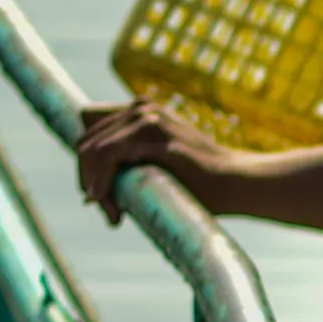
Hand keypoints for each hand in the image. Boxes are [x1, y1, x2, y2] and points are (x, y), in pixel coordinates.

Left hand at [76, 98, 225, 225]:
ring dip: (93, 184)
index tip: (99, 195)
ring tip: (110, 213)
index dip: (87, 164)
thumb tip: (90, 192)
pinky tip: (109, 207)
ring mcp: (148, 118)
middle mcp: (142, 107)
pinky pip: (107, 156)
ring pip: (91, 149)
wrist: (236, 182)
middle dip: (87, 178)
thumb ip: (132, 163)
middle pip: (86, 141)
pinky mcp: (152, 136)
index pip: (90, 129)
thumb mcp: (159, 163)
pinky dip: (101, 182)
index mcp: (142, 110)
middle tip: (106, 210)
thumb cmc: (201, 182)